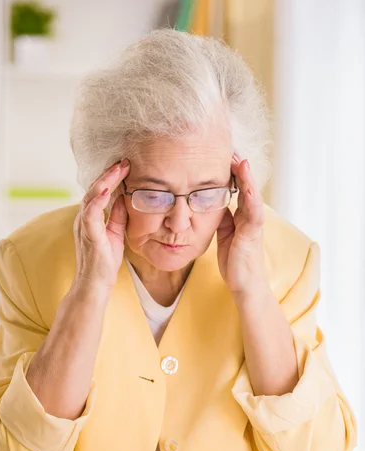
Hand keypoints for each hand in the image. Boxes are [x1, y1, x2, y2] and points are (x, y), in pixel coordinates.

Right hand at [73, 158, 129, 291]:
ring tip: (118, 169)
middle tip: (124, 161)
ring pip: (90, 196)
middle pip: (93, 189)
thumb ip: (118, 216)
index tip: (125, 166)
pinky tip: (106, 189)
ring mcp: (84, 226)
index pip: (99, 192)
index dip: (111, 178)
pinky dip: (97, 200)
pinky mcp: (88, 235)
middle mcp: (84, 219)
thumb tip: (126, 198)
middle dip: (109, 174)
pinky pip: (90, 214)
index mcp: (90, 218)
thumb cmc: (104, 263)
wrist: (95, 285)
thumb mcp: (115, 234)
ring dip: (104, 181)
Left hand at [217, 154, 267, 299]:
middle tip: (230, 148)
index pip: (238, 188)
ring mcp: (253, 225)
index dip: (231, 172)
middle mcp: (250, 217)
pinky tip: (247, 187)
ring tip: (241, 160)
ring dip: (247, 178)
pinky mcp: (252, 235)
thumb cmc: (235, 261)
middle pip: (246, 186)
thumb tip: (213, 203)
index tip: (222, 154)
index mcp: (242, 216)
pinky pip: (253, 215)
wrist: (244, 285)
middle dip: (239, 168)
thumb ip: (223, 218)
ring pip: (252, 196)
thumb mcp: (224, 235)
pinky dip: (251, 199)